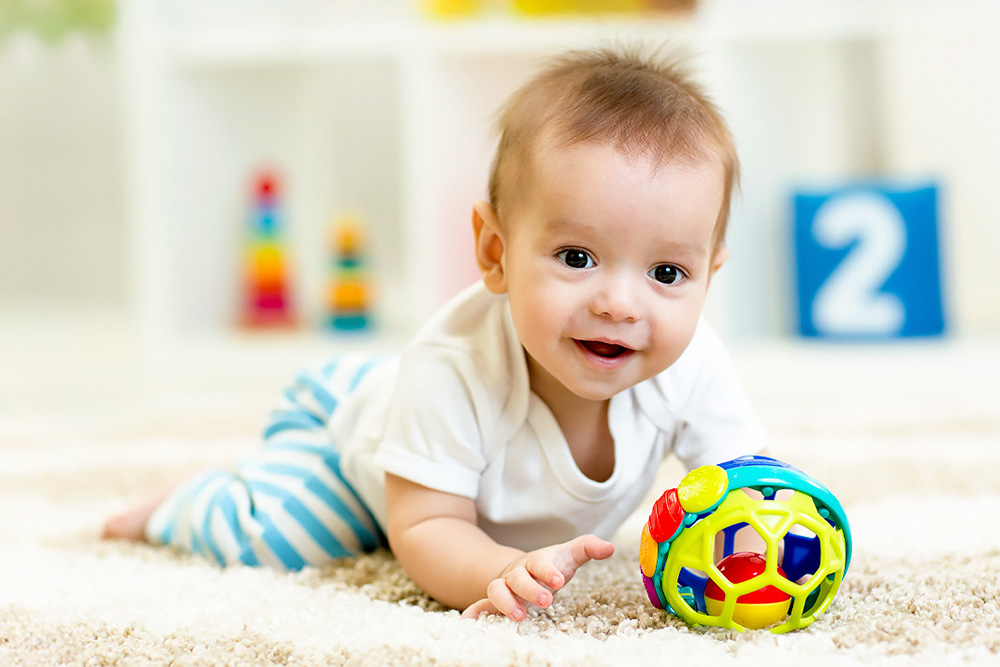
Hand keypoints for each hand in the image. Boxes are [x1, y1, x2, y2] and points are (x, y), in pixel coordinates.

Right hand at [461, 534, 614, 621]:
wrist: (525, 570)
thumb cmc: (551, 564)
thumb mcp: (569, 555)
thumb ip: (588, 548)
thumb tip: (609, 548)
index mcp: (535, 562)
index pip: (540, 563)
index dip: (548, 571)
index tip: (559, 581)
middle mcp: (517, 573)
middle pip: (517, 578)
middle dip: (530, 589)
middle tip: (546, 601)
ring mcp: (505, 587)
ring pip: (496, 590)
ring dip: (505, 603)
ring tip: (520, 617)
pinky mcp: (496, 601)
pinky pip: (481, 605)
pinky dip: (475, 612)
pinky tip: (470, 622)